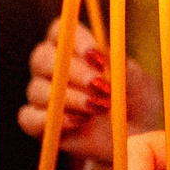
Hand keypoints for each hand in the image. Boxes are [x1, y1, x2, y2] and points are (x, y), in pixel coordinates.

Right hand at [18, 21, 156, 158]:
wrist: (133, 139)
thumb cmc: (135, 103)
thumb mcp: (140, 85)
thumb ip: (124, 69)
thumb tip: (102, 55)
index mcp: (74, 47)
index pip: (61, 31)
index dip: (73, 40)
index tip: (94, 54)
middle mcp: (52, 67)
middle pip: (43, 58)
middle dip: (73, 72)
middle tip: (99, 86)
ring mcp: (42, 95)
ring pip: (38, 89)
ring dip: (70, 99)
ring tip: (98, 108)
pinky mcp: (38, 123)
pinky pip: (29, 117)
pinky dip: (51, 120)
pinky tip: (76, 122)